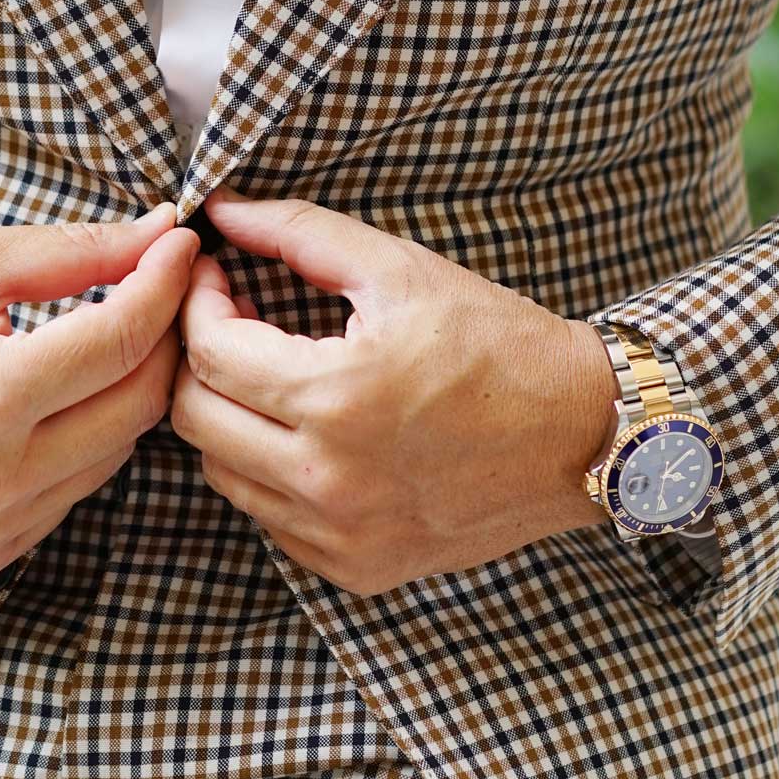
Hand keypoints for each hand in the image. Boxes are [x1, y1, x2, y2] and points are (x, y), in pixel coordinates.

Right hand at [0, 203, 200, 579]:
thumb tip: (161, 233)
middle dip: (162, 336)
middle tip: (162, 283)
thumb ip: (74, 252)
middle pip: (139, 404)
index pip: (120, 340)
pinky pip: (77, 489)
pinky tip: (61, 396)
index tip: (181, 243)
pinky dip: (86, 437)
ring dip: (128, 389)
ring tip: (113, 333)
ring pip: (118, 451)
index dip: (164, 283)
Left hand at [170, 189, 618, 594]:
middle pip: (195, 418)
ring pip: (222, 474)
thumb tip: (221, 210)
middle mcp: (329, 478)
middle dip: (199, 360)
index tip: (217, 278)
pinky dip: (271, 473)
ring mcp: (341, 534)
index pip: (208, 352)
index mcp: (337, 397)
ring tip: (273, 377)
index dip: (198, 304)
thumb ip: (299, 232)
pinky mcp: (359, 567)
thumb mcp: (401, 269)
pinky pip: (271, 519)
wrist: (582, 434)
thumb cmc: (498, 341)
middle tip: (234, 323)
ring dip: (230, 418)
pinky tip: (311, 434)